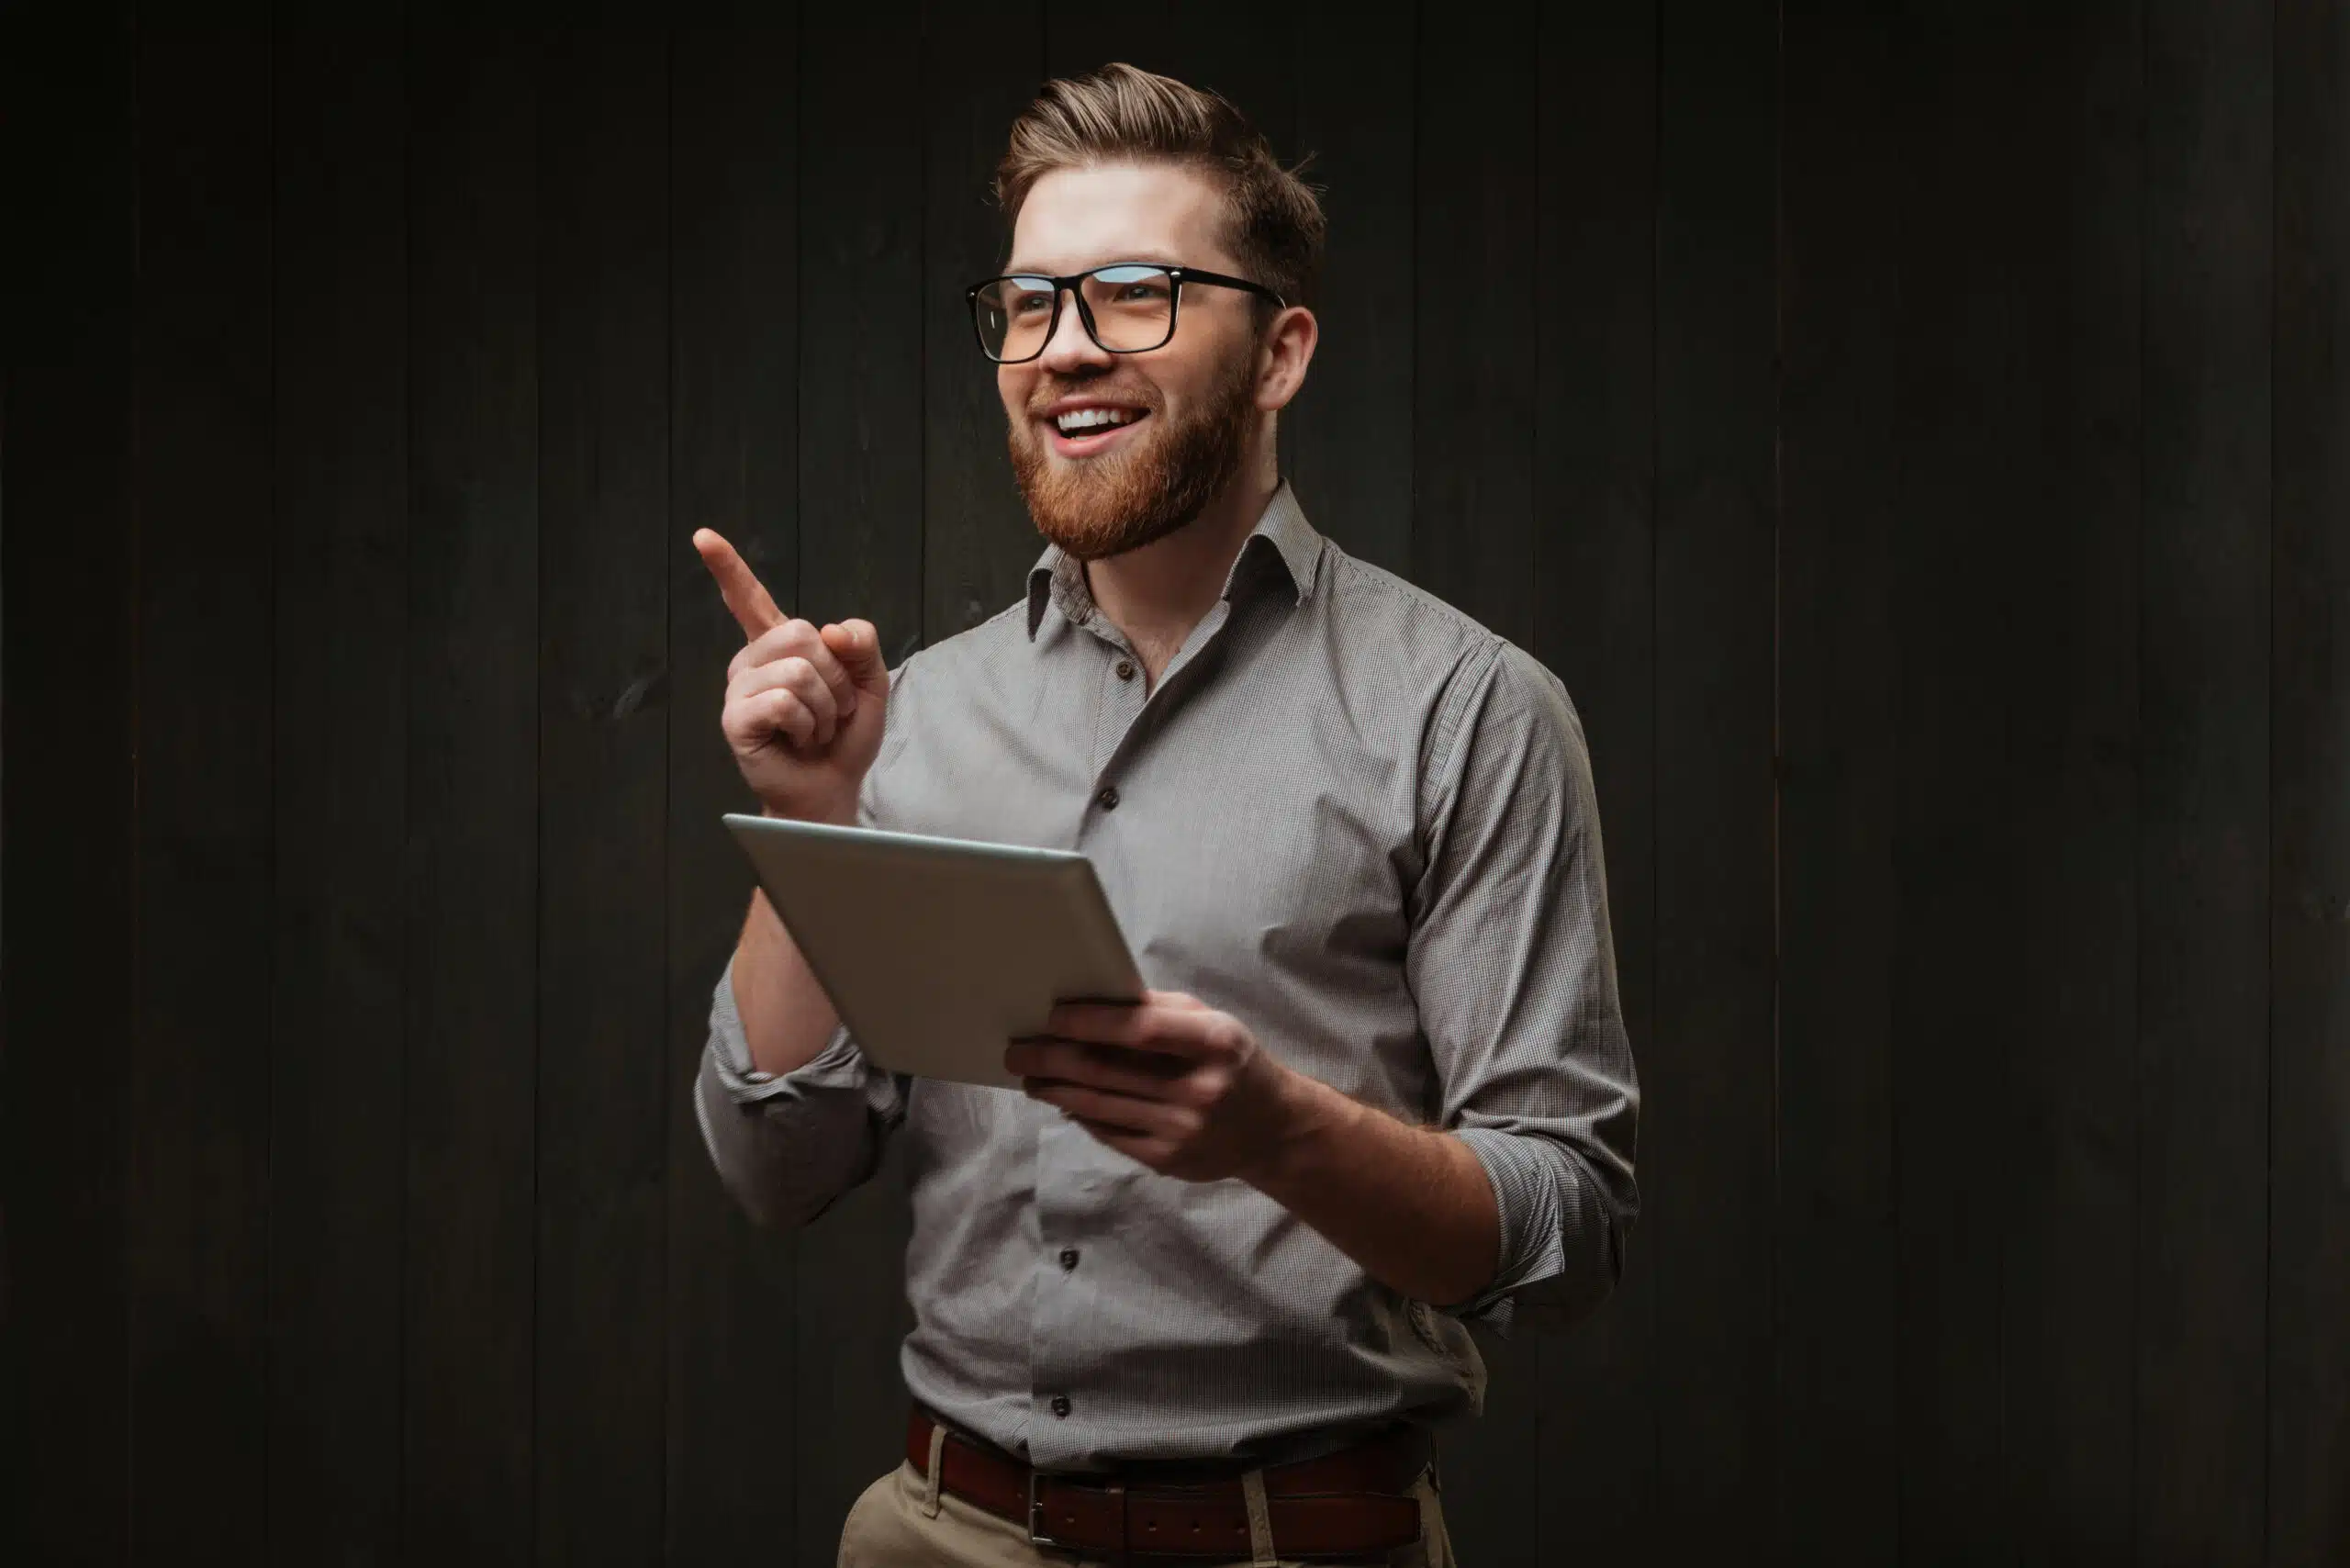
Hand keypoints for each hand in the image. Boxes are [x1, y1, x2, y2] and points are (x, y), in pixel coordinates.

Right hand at [694, 527, 890, 824]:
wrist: (833, 787)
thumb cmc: (843, 737)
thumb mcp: (868, 683)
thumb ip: (861, 644)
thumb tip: (830, 629)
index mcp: (778, 647)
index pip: (750, 599)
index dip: (728, 568)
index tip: (703, 536)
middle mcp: (751, 661)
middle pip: (801, 633)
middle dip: (835, 677)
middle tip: (829, 711)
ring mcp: (738, 689)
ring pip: (798, 669)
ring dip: (824, 707)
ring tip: (814, 730)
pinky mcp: (735, 719)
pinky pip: (783, 700)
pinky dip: (806, 723)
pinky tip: (797, 741)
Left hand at [1005, 993, 1311, 1183]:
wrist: (1272, 1128)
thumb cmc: (1232, 1062)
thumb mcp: (1212, 1023)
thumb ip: (1159, 1010)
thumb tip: (1093, 998)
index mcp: (1214, 1043)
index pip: (1140, 1028)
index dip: (1089, 1021)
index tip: (1051, 1015)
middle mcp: (1200, 1088)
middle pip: (1108, 1070)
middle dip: (1053, 1058)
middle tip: (1018, 1050)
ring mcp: (1183, 1129)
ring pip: (1099, 1105)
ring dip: (1055, 1088)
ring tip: (1030, 1076)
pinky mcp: (1168, 1160)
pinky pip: (1109, 1133)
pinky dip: (1080, 1115)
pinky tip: (1062, 1099)